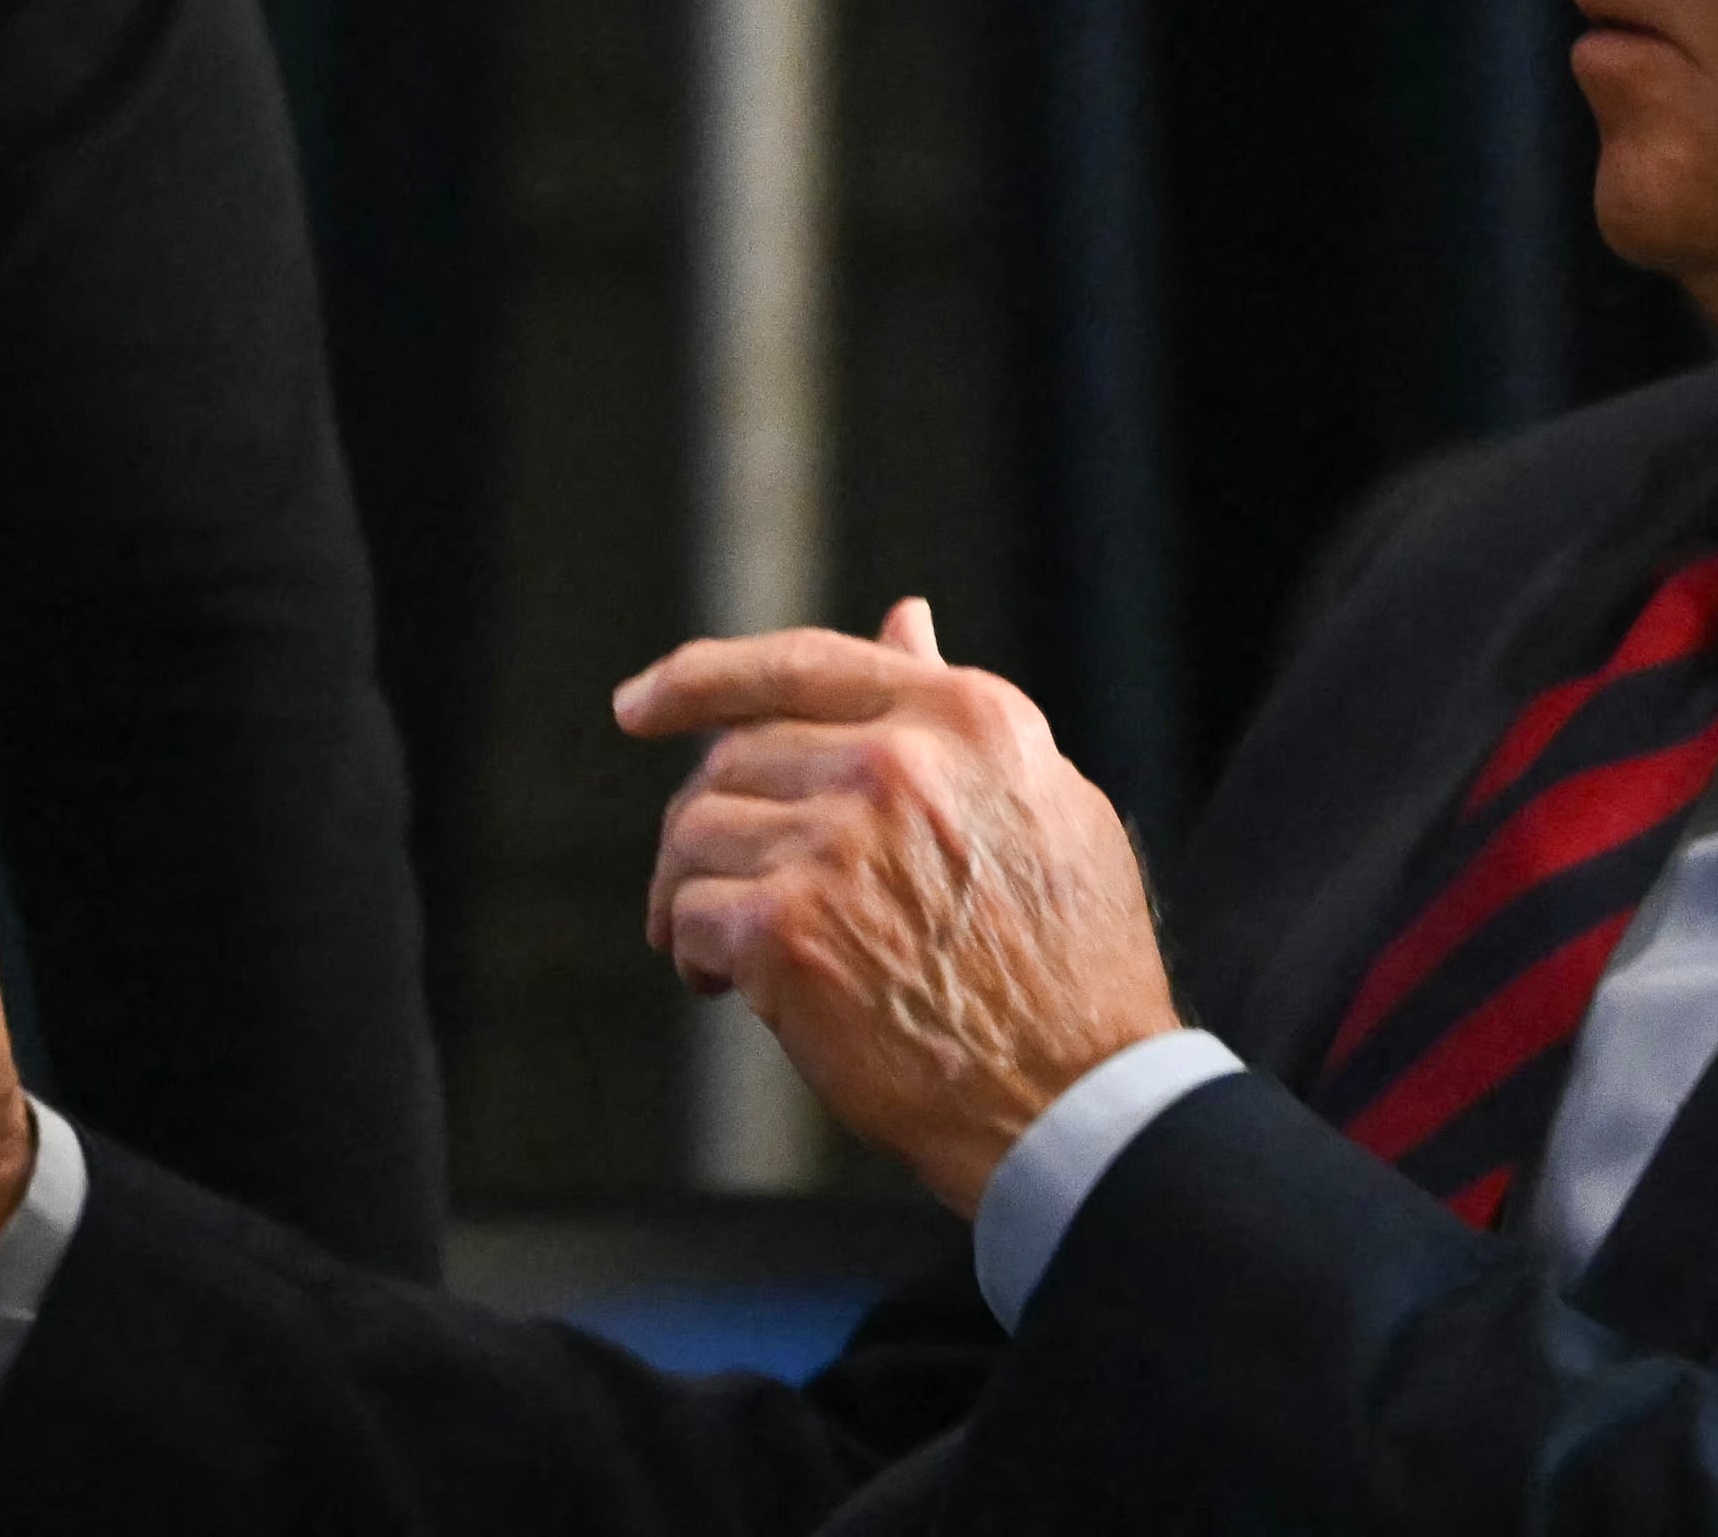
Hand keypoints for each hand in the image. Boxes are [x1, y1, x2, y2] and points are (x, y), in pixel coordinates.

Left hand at [618, 597, 1178, 1214]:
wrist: (1077, 1098)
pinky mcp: (788, 931)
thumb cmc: (1071, 962)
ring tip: (716, 942)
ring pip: (698, 831)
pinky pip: (693, 913)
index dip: (702, 677)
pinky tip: (722, 983)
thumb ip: (954, 709)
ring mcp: (836, 844)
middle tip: (712, 879)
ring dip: (691, 888)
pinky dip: (693, 950)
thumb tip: (903, 619)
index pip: (799, 663)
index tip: (640, 704)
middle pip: (735, 756)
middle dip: (711, 818)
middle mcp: (895, 763)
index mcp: (963, 718)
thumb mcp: (1042, 802)